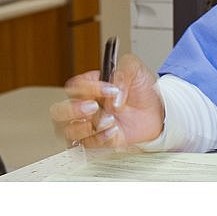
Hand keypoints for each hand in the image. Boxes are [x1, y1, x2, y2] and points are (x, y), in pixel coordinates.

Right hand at [49, 54, 164, 148]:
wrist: (158, 111)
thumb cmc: (141, 90)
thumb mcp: (135, 70)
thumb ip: (123, 73)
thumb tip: (113, 95)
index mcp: (88, 87)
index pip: (74, 87)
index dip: (90, 88)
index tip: (112, 89)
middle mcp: (83, 107)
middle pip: (58, 112)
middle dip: (74, 110)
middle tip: (94, 107)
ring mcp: (88, 126)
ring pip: (69, 131)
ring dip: (87, 127)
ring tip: (110, 121)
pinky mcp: (98, 141)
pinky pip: (88, 145)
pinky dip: (101, 139)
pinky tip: (115, 132)